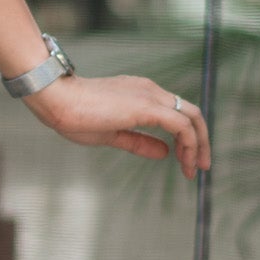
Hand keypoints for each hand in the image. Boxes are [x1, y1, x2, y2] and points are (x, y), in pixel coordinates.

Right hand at [25, 73, 209, 176]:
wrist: (58, 100)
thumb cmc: (74, 115)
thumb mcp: (112, 134)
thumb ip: (139, 142)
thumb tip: (164, 152)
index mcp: (141, 94)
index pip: (175, 113)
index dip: (185, 137)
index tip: (184, 160)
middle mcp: (151, 91)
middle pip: (191, 113)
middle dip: (201, 141)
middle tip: (201, 166)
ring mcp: (151, 96)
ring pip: (192, 118)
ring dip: (198, 145)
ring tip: (195, 168)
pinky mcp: (148, 107)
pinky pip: (181, 125)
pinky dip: (189, 143)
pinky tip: (185, 161)